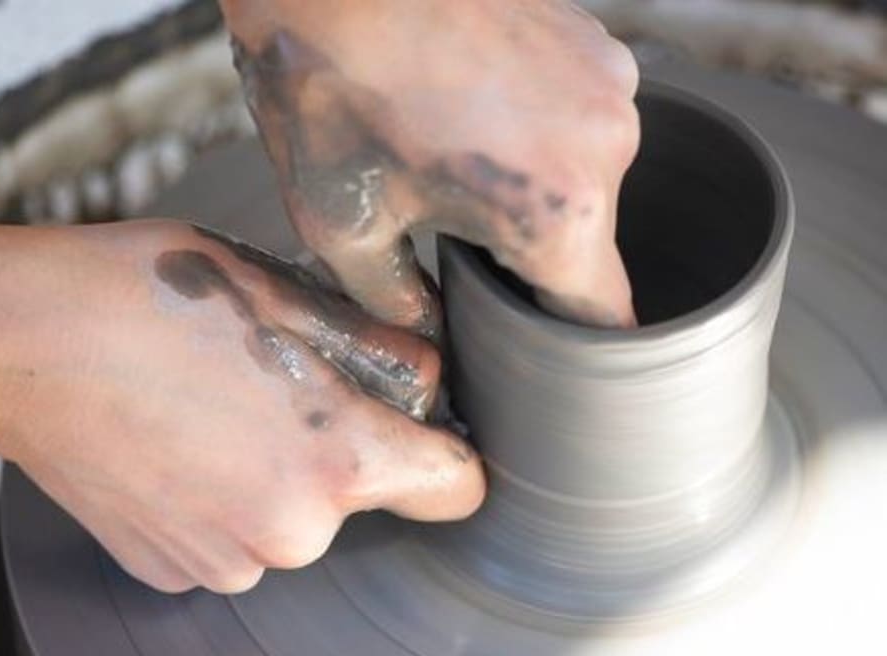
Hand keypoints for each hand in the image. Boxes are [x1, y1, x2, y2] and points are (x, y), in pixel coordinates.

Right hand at [0, 220, 483, 592]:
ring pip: (296, 517)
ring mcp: (227, 561)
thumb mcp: (286, 292)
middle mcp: (291, 532)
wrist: (23, 342)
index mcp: (336, 463)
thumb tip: (432, 378)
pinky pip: (238, 535)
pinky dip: (227, 497)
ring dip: (279, 472)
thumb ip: (383, 345)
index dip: (449, 451)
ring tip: (222, 406)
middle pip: (363, 496)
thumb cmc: (150, 299)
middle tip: (280, 384)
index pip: (456, 489)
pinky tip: (184, 441)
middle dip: (341, 447)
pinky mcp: (175, 571)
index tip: (422, 428)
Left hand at [221, 0, 639, 328]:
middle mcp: (607, 147)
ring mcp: (609, 84)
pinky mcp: (597, 41)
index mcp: (556, 213)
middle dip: (529, 250)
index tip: (533, 331)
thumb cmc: (327, 86)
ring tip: (458, 152)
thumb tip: (428, 330)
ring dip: (533, 185)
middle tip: (456, 222)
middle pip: (589, 245)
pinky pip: (581, 119)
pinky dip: (539, 131)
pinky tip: (476, 108)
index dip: (563, 333)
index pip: (601, 315)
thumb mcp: (343, 227)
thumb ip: (397, 303)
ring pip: (586, 179)